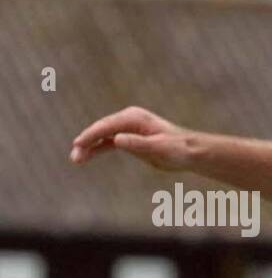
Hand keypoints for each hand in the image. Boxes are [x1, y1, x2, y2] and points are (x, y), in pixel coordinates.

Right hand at [70, 106, 194, 171]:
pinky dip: (97, 149)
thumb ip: (138, 144)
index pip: (107, 126)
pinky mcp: (128, 139)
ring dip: (89, 147)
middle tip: (74, 157)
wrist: (190, 153)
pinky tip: (86, 157)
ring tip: (76, 159)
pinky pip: (107, 143)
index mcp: (134, 118)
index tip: (78, 144)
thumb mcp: (159, 148)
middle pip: (101, 130)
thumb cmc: (178, 149)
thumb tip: (117, 140)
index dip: (91, 135)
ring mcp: (127, 129)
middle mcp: (128, 120)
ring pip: (102, 137)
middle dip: (86, 142)